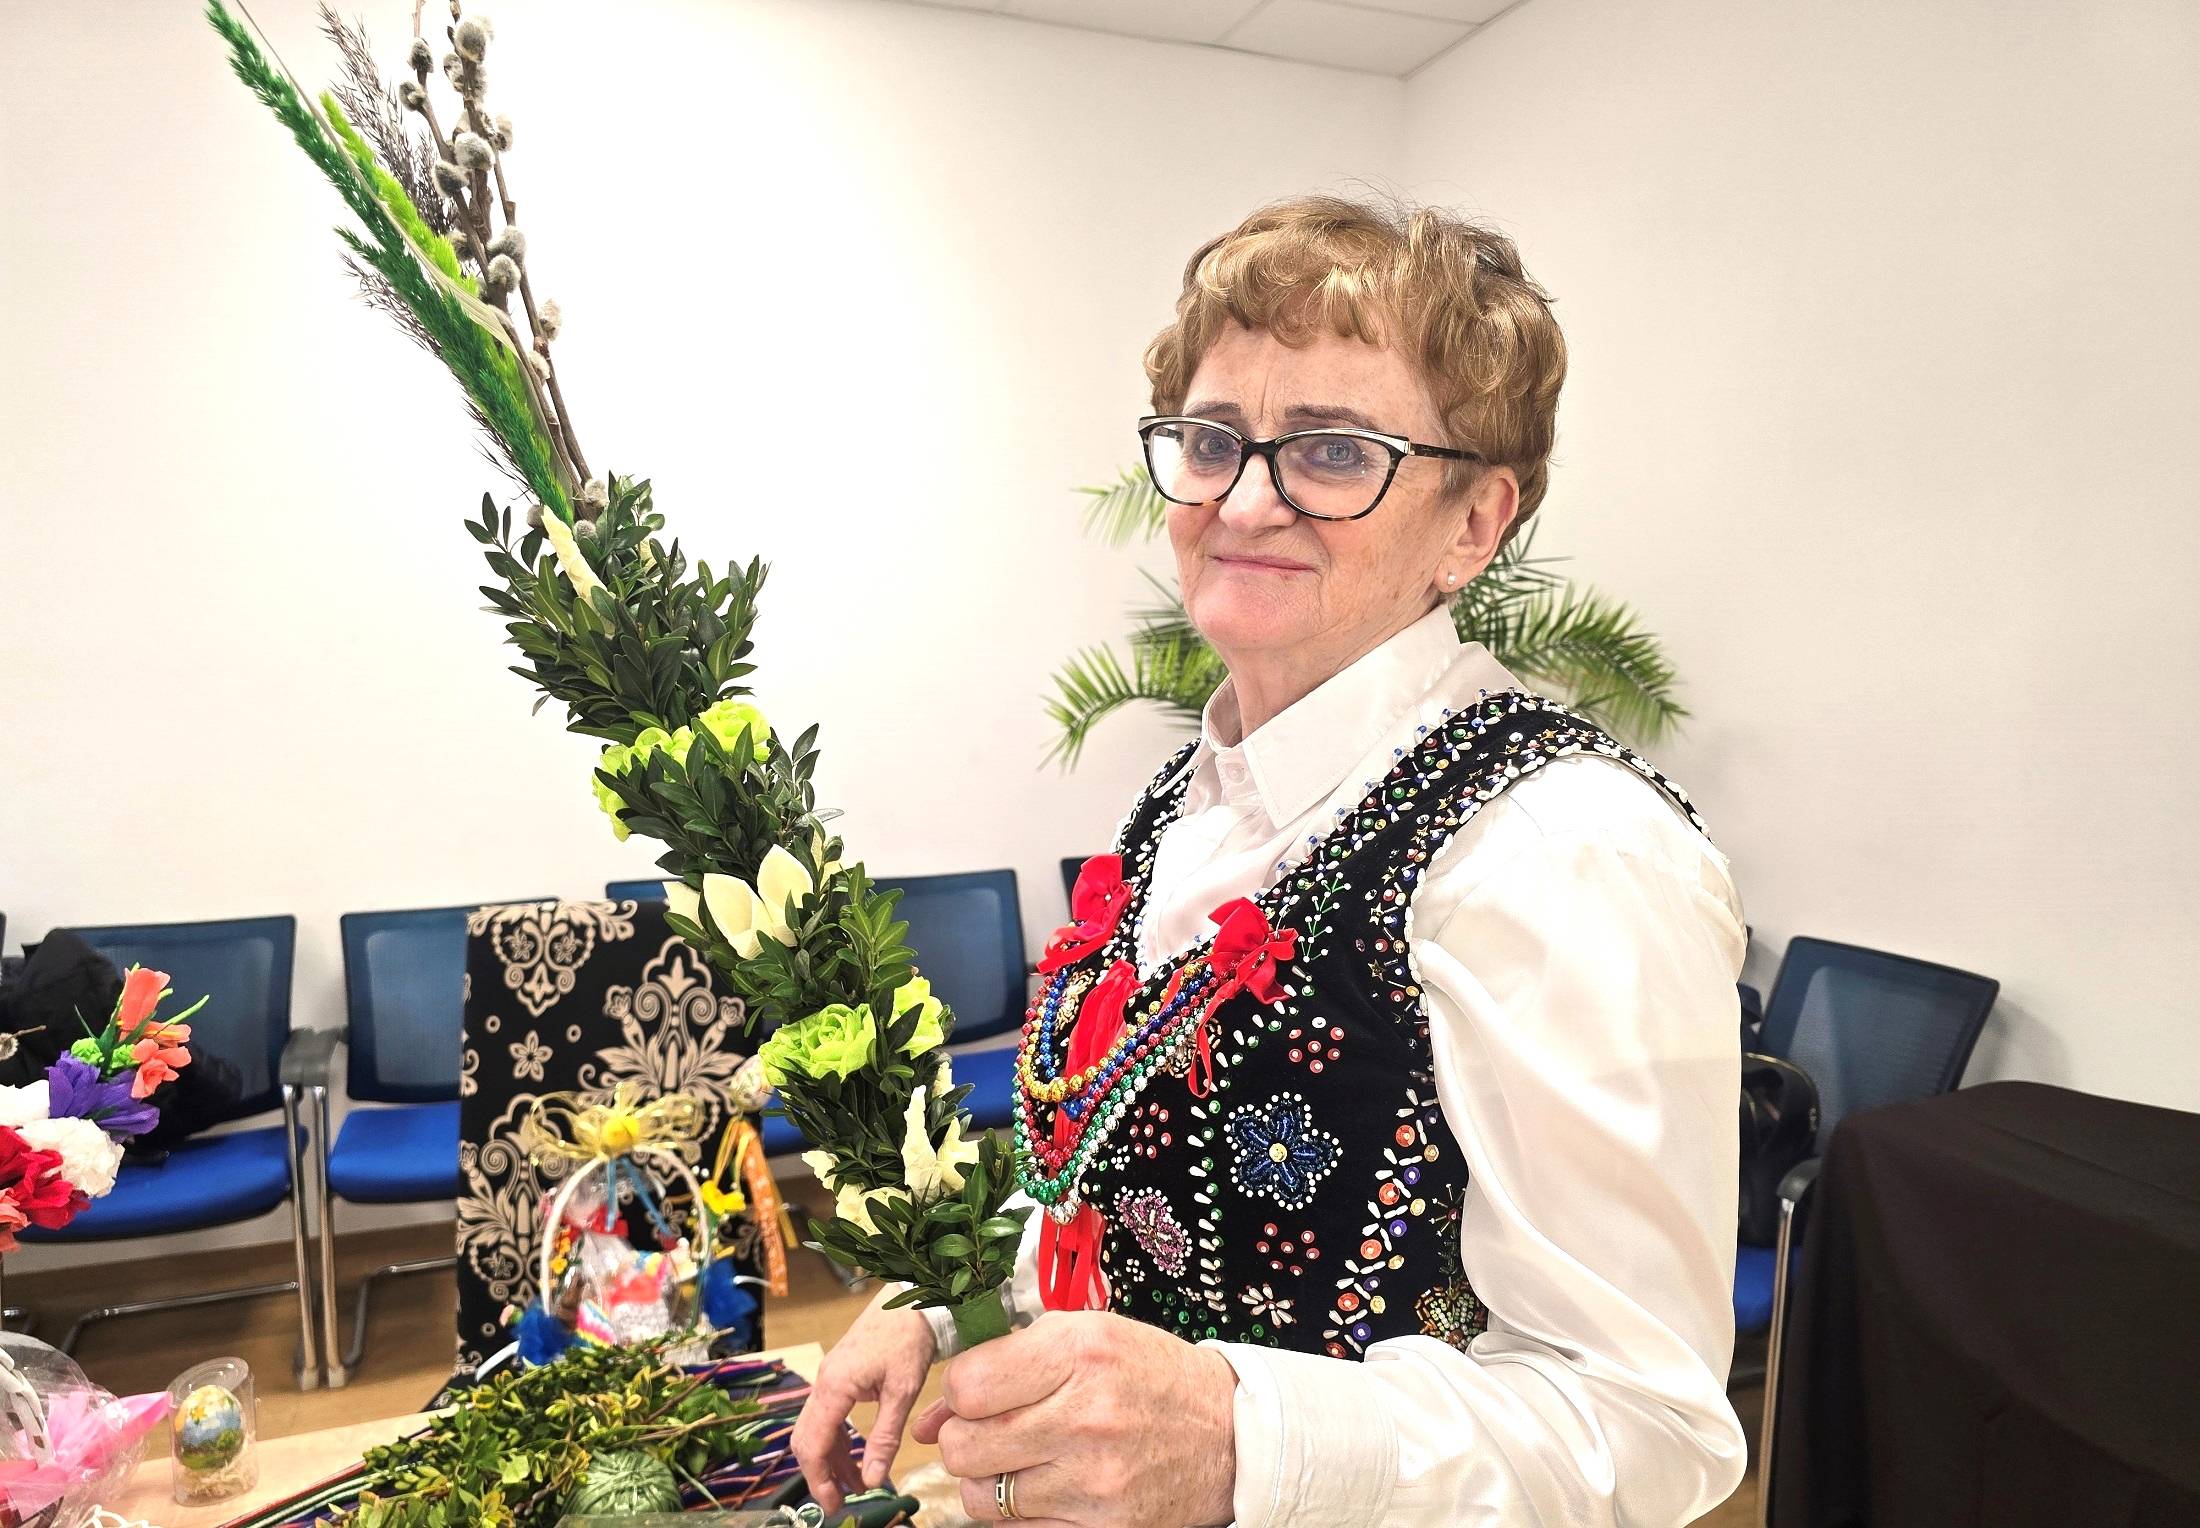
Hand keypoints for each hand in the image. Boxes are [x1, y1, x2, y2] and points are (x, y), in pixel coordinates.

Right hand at [791, 1285, 937, 1515]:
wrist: (913, 1298)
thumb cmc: (909, 1338)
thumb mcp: (902, 1391)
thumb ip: (884, 1438)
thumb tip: (871, 1480)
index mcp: (834, 1386)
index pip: (812, 1444)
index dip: (819, 1479)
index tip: (833, 1505)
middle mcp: (824, 1383)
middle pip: (806, 1439)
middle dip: (820, 1473)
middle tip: (840, 1502)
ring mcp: (830, 1378)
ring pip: (816, 1429)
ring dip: (831, 1459)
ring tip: (856, 1485)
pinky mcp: (840, 1375)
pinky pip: (828, 1415)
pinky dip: (838, 1440)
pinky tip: (856, 1457)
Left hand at [910, 1310, 1237, 1526]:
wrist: (1230, 1435)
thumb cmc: (1149, 1375)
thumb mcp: (1086, 1338)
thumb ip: (1004, 1363)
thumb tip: (928, 1418)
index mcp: (1080, 1351)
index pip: (967, 1386)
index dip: (959, 1392)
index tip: (978, 1393)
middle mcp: (1086, 1416)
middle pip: (964, 1447)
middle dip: (963, 1439)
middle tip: (991, 1430)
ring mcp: (1094, 1480)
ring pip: (981, 1497)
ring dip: (987, 1480)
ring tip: (1019, 1459)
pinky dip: (1017, 1513)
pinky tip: (1043, 1486)